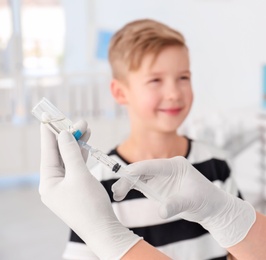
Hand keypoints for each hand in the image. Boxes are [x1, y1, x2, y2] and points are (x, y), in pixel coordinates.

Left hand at [39, 121, 140, 259]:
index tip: (49, 116)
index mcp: (48, 182)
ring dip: (76, 145)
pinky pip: (76, 168)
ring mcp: (65, 187)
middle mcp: (54, 184)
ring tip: (85, 129)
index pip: (48, 151)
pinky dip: (81, 156)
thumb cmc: (89, 204)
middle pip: (59, 154)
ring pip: (69, 160)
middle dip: (69, 137)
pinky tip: (85, 146)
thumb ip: (71, 153)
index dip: (50, 132)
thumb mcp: (79, 175)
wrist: (103, 229)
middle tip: (80, 122)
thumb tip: (64, 134)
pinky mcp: (76, 189)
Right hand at [112, 156, 255, 247]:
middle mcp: (166, 168)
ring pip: (139, 177)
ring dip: (127, 184)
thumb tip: (161, 212)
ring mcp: (161, 177)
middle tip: (117, 192)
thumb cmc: (205, 199)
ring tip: (116, 194)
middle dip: (128, 179)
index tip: (124, 176)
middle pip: (142, 170)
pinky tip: (121, 194)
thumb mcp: (191, 201)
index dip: (137, 170)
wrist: (211, 207)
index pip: (152, 165)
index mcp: (175, 165)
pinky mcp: (158, 186)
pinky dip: (130, 188)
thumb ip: (176, 205)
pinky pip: (141, 185)